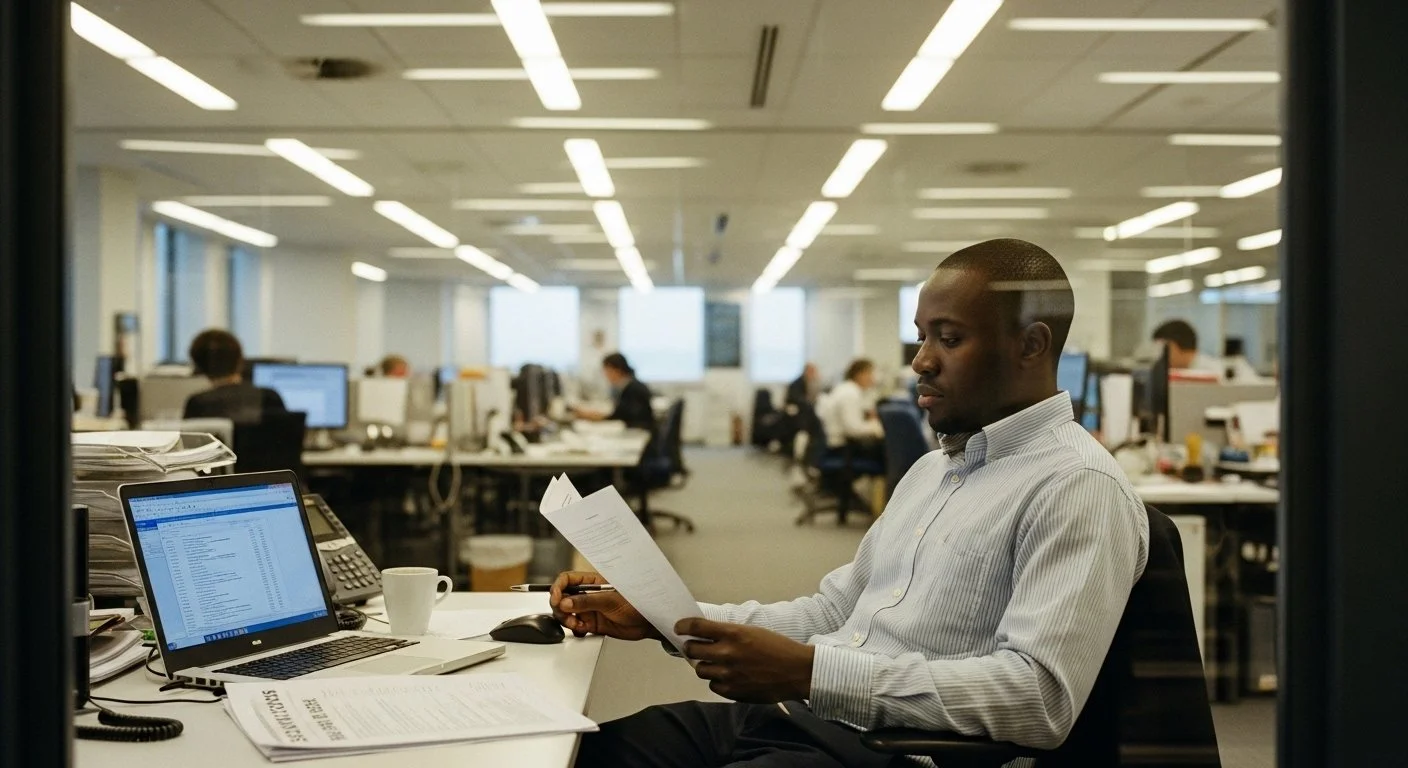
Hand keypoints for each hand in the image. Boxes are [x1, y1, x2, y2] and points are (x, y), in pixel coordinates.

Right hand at [550, 571, 660, 640]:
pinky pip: (575, 625)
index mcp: (593, 582)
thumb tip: (565, 602)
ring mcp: (589, 609)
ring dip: (566, 619)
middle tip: (566, 615)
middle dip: (559, 606)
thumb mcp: (610, 600)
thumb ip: (586, 601)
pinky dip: (574, 629)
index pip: (567, 579)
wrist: (648, 623)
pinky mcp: (591, 623)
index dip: (558, 587)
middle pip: (562, 597)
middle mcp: (588, 594)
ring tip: (576, 624)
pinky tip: (582, 629)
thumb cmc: (637, 603)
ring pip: (566, 612)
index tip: (556, 598)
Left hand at [675, 618, 814, 703]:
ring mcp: (729, 674)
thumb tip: (706, 636)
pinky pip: (713, 686)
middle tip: (696, 647)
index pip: (696, 627)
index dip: (683, 626)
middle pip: (692, 650)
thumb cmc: (777, 647)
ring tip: (717, 664)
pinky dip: (717, 681)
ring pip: (700, 670)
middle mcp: (727, 653)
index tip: (679, 628)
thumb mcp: (752, 632)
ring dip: (705, 665)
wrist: (797, 671)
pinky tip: (729, 677)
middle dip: (691, 648)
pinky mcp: (733, 691)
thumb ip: (728, 635)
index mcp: (733, 633)